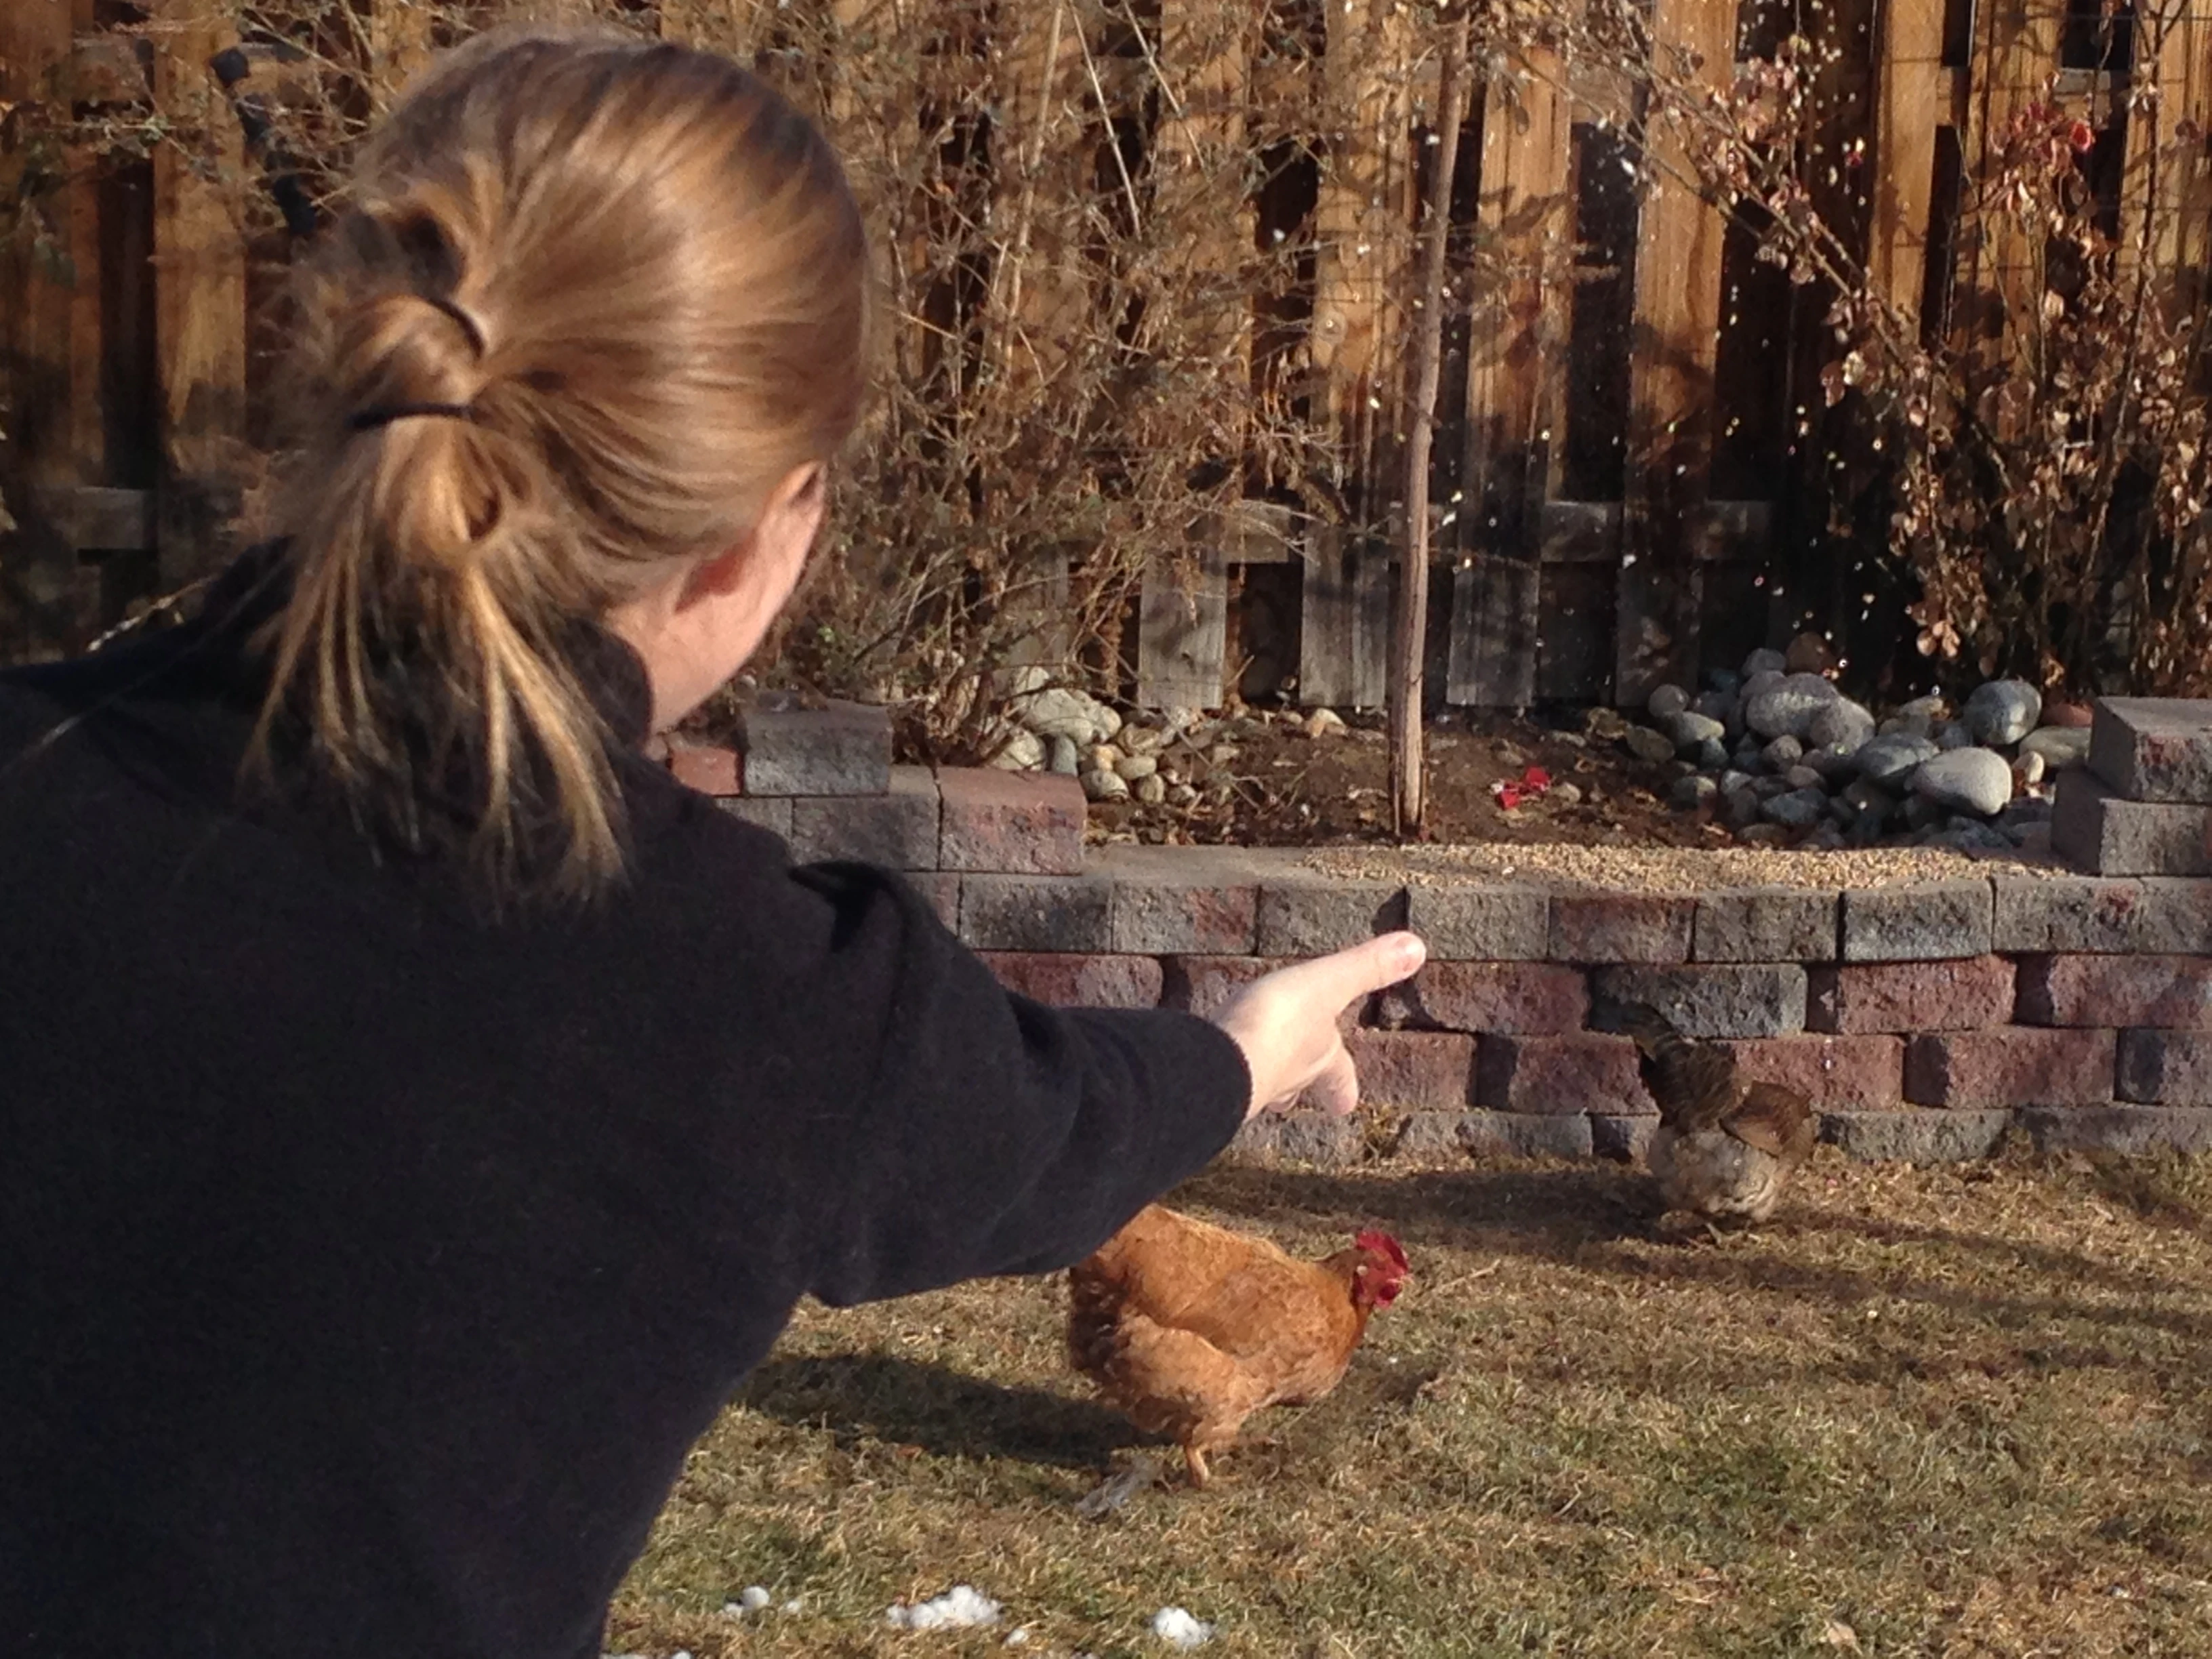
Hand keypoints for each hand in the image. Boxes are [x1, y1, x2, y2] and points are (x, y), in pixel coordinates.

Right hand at [1212, 931, 1427, 1120]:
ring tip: (1256, 1077)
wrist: (1219, 1058)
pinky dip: (1223, 1070)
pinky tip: (1213, 1062)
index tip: (1347, 1105)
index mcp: (1320, 1058)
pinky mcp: (1211, 1079)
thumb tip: (1417, 948)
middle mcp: (1287, 1077)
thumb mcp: (1328, 983)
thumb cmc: (1280, 1025)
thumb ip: (1365, 967)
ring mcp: (1248, 1083)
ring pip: (1261, 1085)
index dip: (1342, 1087)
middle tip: (1296, 1099)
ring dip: (1262, 1079)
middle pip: (1298, 1087)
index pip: (1338, 1075)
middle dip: (1300, 1088)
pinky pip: (1222, 1074)